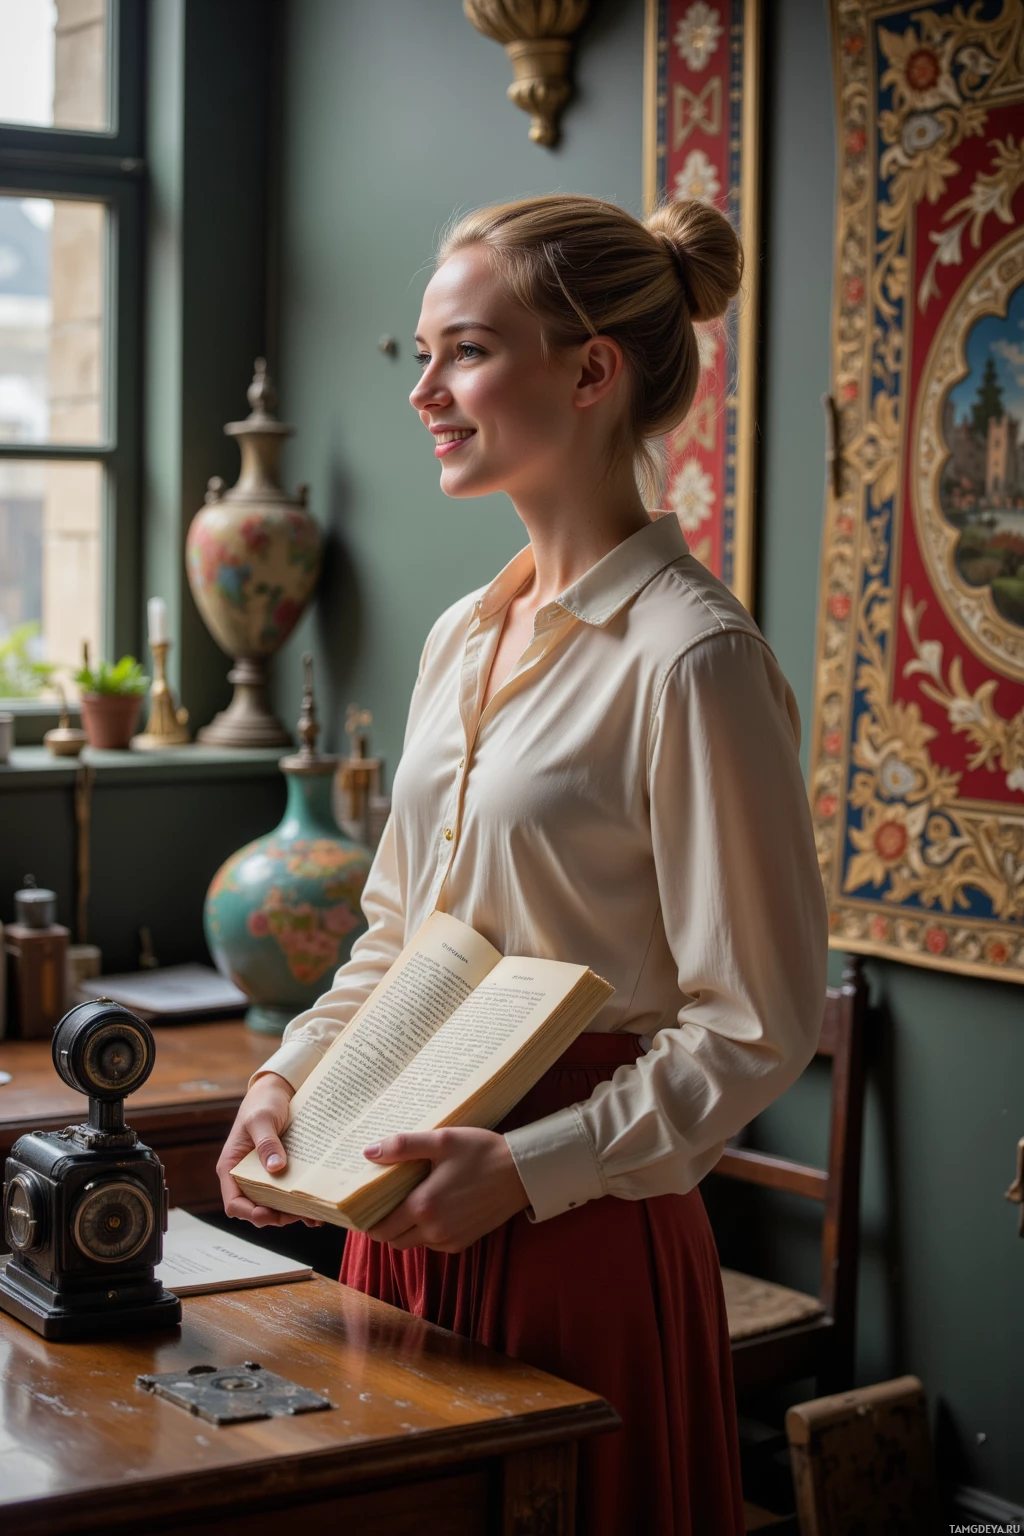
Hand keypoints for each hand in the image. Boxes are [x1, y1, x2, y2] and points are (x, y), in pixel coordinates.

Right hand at [216, 1072, 322, 1228]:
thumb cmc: (262, 1102)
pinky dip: (298, 1203)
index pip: (234, 1203)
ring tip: (313, 1215)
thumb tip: (275, 1168)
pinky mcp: (278, 1172)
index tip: (269, 1213)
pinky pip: (285, 1193)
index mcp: (231, 1168)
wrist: (276, 1091)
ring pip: (273, 1204)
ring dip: (290, 1213)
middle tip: (299, 1214)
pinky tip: (315, 1208)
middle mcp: (244, 1176)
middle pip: (256, 1208)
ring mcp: (262, 1175)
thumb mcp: (262, 1119)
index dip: (249, 1214)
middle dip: (276, 1216)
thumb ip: (266, 1143)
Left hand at [363, 1128, 529, 1252]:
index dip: (369, 1221)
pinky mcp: (465, 1242)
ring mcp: (450, 1239)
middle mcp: (434, 1230)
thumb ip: (402, 1146)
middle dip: (385, 1226)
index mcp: (423, 1206)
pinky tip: (436, 1209)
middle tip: (388, 1203)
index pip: (381, 1229)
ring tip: (412, 1203)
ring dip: (407, 1230)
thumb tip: (368, 1152)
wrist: (522, 1172)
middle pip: (394, 1241)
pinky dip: (428, 1233)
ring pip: (414, 1244)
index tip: (368, 1206)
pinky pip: (435, 1244)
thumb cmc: (481, 1152)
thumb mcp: (441, 1140)